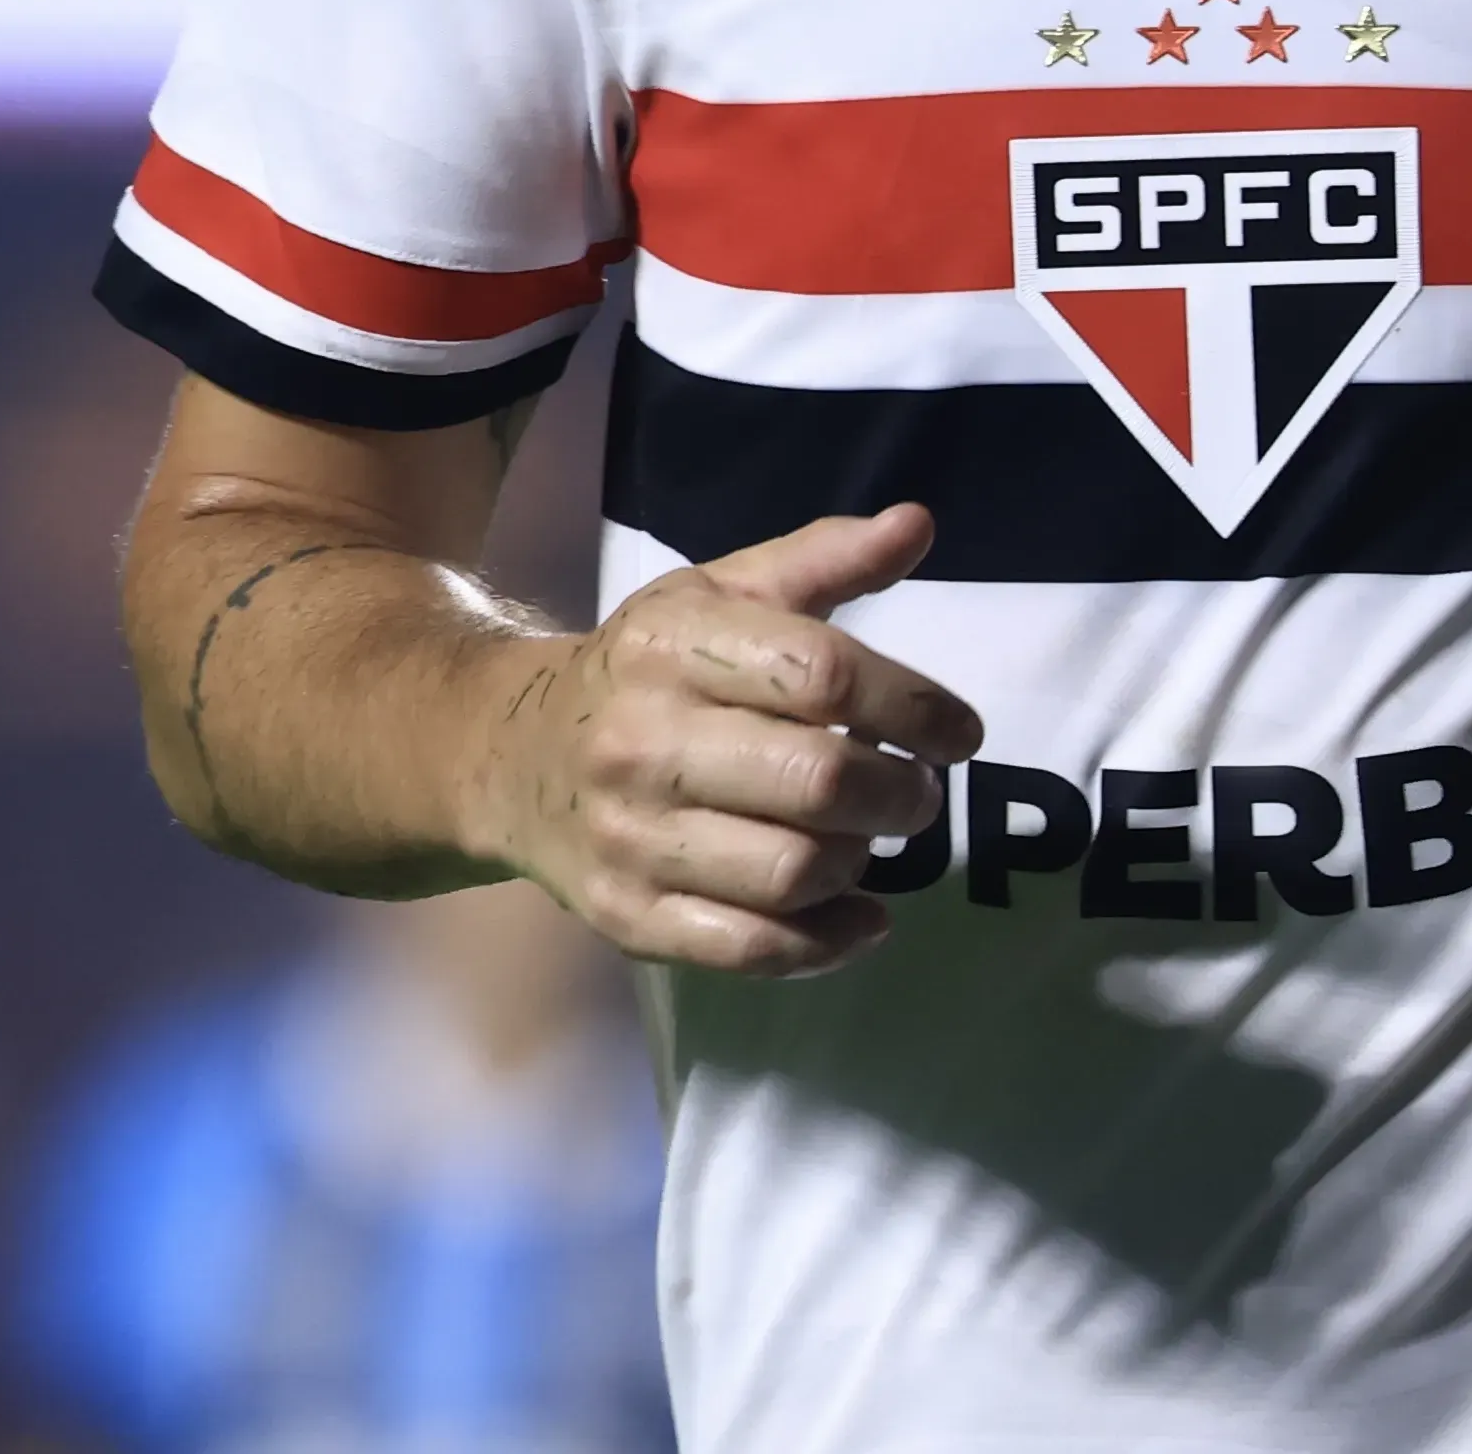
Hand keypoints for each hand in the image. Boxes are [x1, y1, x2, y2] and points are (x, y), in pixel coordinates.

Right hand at [468, 508, 985, 977]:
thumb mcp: (718, 595)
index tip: (959, 732)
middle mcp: (643, 740)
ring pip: (793, 873)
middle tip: (918, 794)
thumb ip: (822, 560)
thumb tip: (917, 523)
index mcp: (671, 644)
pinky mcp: (628, 918)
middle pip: (819, 782)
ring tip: (868, 839)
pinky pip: (752, 949)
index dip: (914, 706)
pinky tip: (859, 915)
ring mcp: (631, 838)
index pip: (824, 672)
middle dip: (902, 795)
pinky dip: (828, 943)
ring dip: (861, 862)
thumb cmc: (645, 671)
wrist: (512, 756)